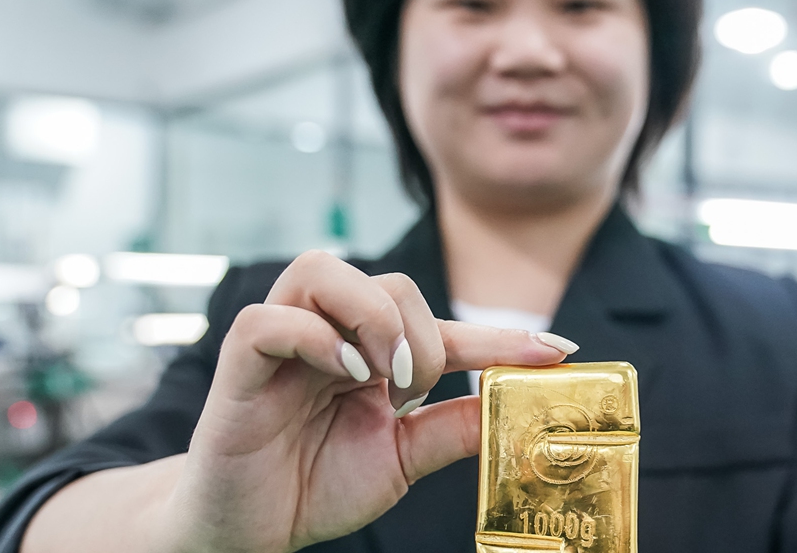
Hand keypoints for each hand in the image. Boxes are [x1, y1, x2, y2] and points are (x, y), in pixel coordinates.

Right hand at [156, 251, 570, 552]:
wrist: (247, 531)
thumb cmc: (315, 484)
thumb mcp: (403, 459)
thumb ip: (451, 428)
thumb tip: (517, 407)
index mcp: (371, 352)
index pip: (444, 327)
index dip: (502, 336)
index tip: (559, 353)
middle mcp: (330, 334)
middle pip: (387, 279)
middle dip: (420, 330)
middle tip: (415, 387)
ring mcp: (282, 343)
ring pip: (321, 271)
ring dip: (369, 318)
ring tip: (381, 375)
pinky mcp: (238, 364)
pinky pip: (268, 319)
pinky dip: (313, 338)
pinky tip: (342, 376)